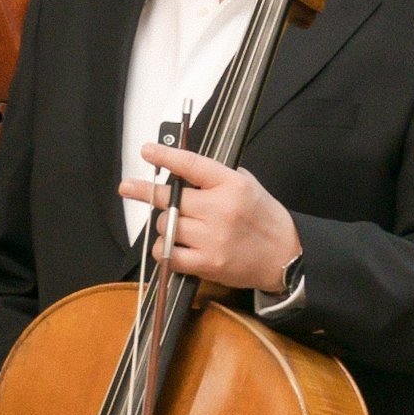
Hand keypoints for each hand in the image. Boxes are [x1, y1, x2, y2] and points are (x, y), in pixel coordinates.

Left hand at [144, 144, 299, 294]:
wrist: (285, 255)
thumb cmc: (264, 219)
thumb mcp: (248, 185)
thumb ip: (216, 177)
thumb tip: (181, 170)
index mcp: (232, 185)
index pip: (191, 165)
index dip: (166, 156)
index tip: (147, 151)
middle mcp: (220, 209)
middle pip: (169, 199)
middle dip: (146, 192)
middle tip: (128, 187)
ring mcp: (212, 238)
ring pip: (165, 226)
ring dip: (164, 225)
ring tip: (177, 226)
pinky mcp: (207, 263)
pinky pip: (169, 253)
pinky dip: (164, 249)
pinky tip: (171, 245)